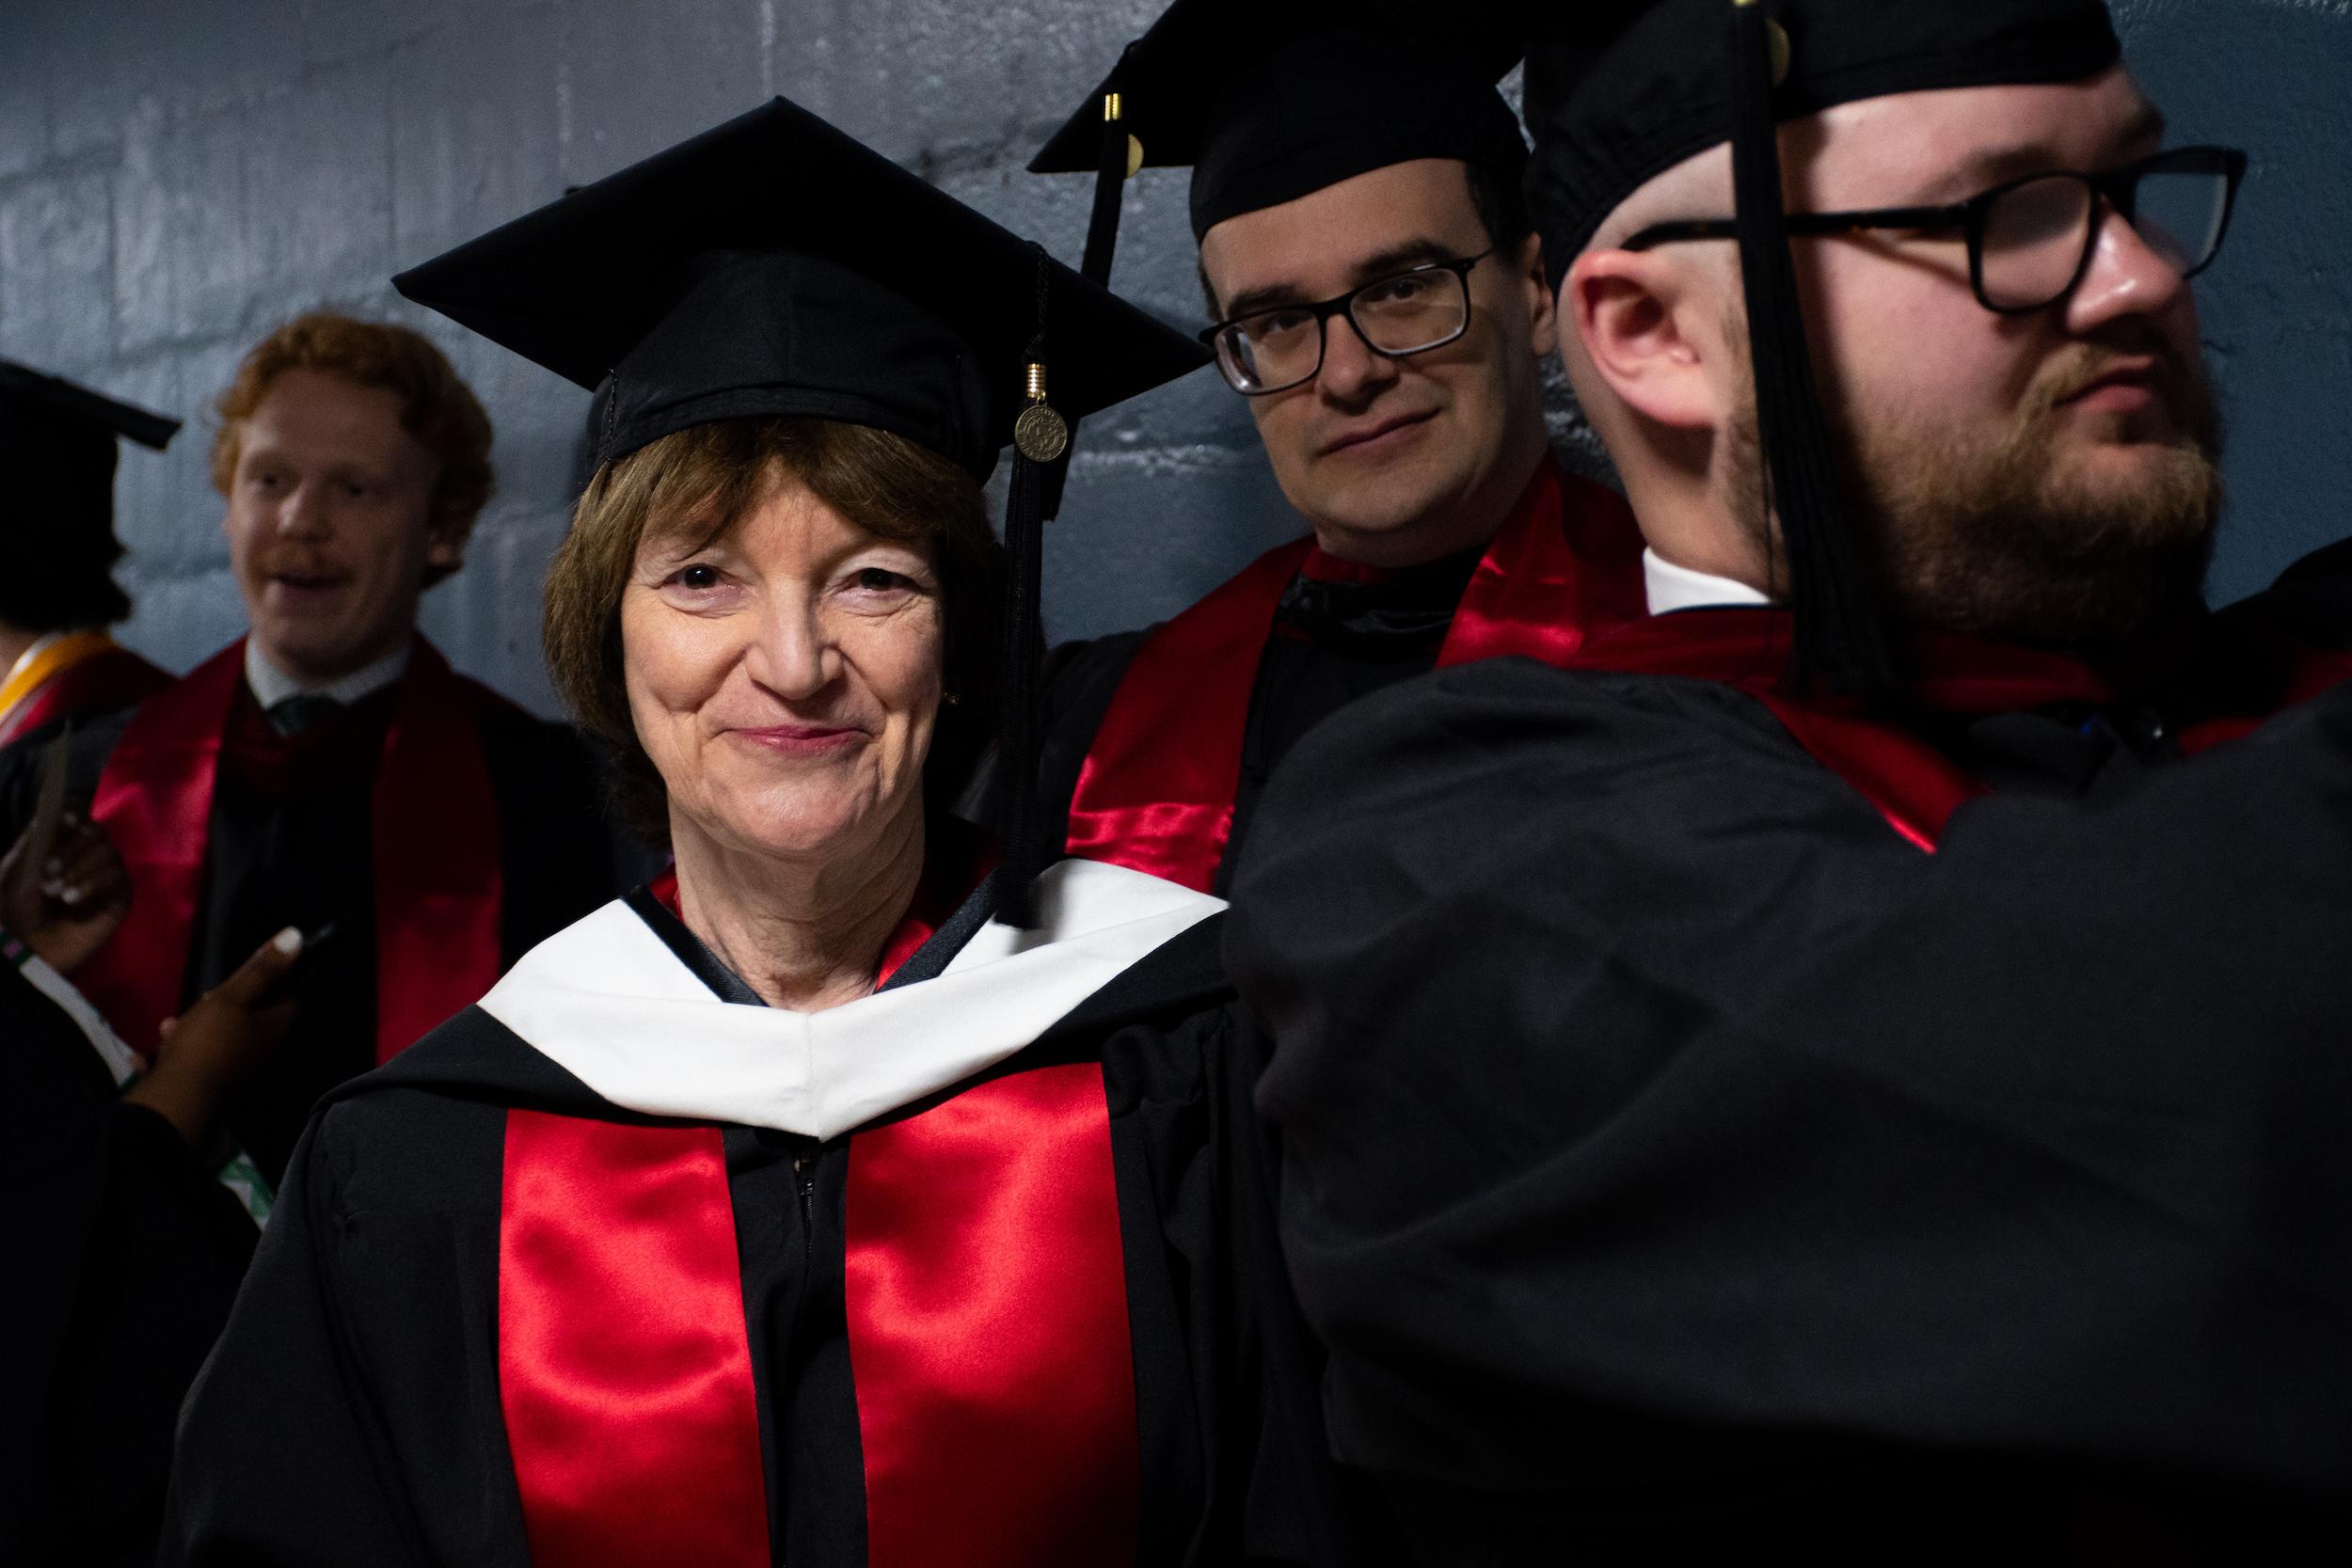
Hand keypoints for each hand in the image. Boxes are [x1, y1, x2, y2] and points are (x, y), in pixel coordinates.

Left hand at [0, 813, 130, 973]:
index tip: (64, 821)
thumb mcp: (15, 867)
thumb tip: (51, 804)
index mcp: (59, 845)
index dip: (75, 814)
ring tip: (55, 892)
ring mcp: (105, 877)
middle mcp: (85, 856)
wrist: (22, 947)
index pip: (78, 817)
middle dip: (73, 846)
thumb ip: (36, 836)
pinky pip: (117, 877)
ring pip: (109, 852)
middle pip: (97, 831)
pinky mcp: (119, 898)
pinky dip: (93, 884)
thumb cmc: (11, 908)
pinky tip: (71, 900)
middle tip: (48, 870)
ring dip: (80, 868)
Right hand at [123, 928, 302, 1148]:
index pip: (290, 992)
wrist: (178, 1096)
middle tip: (208, 996)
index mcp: (278, 1025)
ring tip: (182, 1019)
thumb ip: (263, 968)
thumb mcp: (233, 996)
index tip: (248, 969)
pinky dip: (193, 1038)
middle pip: (256, 1010)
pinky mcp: (220, 1075)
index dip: (272, 976)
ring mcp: (244, 1063)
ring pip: (228, 1029)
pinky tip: (170, 1035)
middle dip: (229, 998)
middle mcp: (268, 1046)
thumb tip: (298, 937)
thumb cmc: (208, 1039)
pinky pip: (211, 1048)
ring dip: (204, 1019)